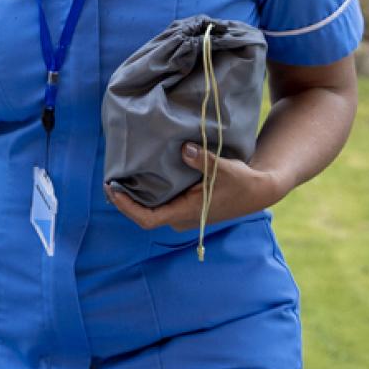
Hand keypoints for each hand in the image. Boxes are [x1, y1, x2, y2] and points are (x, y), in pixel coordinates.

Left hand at [106, 143, 285, 232]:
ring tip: (119, 177)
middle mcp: (181, 218)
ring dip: (135, 197)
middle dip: (125, 201)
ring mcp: (183, 214)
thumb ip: (203, 159)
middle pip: (144, 215)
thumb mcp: (224, 168)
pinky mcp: (186, 207)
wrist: (259, 189)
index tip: (113, 190)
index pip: (147, 219)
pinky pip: (160, 203)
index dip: (127, 207)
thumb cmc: (242, 182)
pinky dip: (147, 193)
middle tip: (109, 180)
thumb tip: (184, 149)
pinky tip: (139, 177)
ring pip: (151, 210)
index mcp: (186, 213)